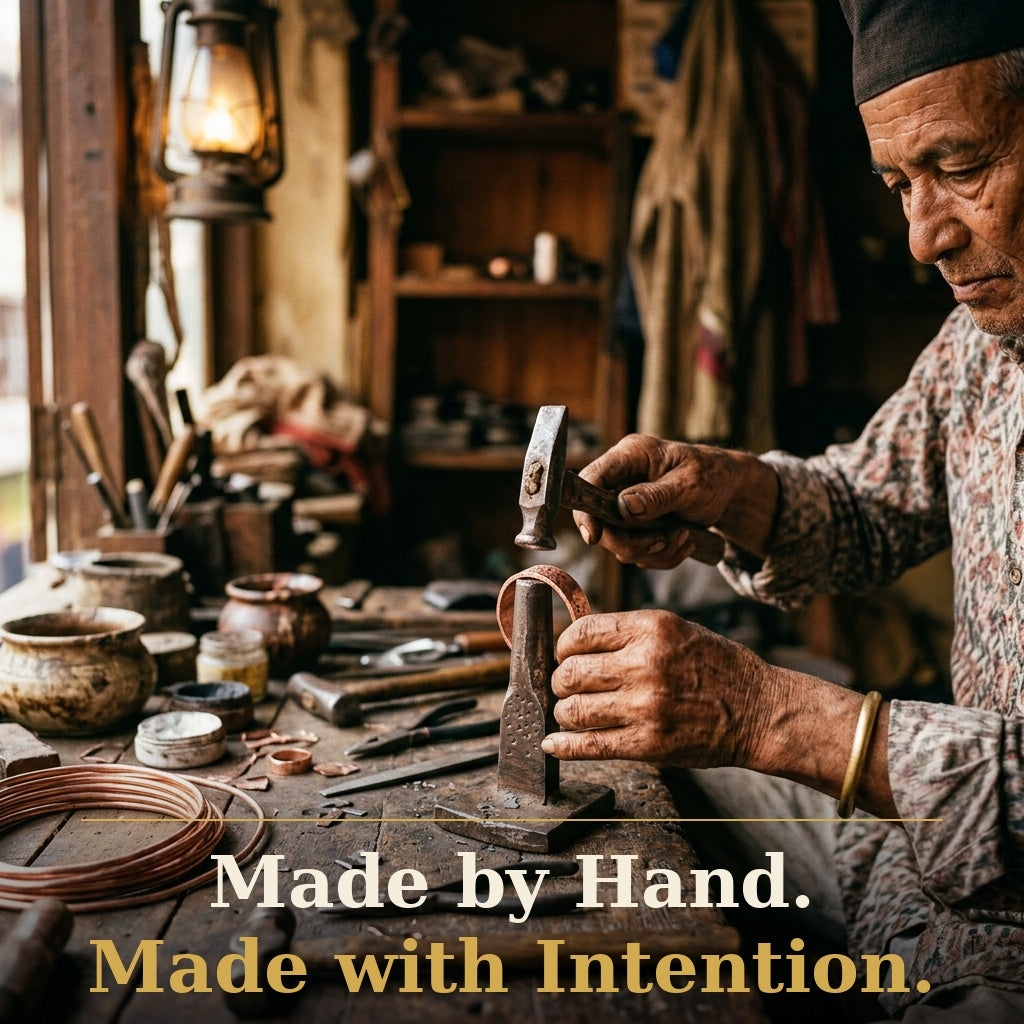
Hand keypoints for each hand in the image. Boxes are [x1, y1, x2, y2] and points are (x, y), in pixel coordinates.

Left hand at [541, 609, 775, 768]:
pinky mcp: (648, 743)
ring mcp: (645, 706)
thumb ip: (628, 634)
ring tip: (572, 713)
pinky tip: (553, 744)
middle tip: (568, 687)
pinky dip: (564, 746)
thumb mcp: (676, 630)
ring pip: (574, 710)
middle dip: (561, 682)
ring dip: (564, 713)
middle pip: (570, 672)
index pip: (581, 633)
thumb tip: (576, 643)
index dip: (564, 647)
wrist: (759, 710)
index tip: (565, 655)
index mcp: (651, 628)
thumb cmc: (717, 667)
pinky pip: (590, 745)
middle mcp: (644, 663)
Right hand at [573, 435, 775, 567]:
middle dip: (629, 541)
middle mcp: (622, 479)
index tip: (595, 537)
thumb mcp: (690, 484)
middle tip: (661, 542)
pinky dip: (661, 555)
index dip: (586, 511)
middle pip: (599, 520)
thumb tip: (624, 506)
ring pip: (618, 543)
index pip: (591, 480)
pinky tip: (684, 540)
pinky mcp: (636, 525)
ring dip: (653, 550)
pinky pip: (637, 552)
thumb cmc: (713, 476)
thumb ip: (657, 495)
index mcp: (630, 456)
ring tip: (684, 536)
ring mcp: (626, 504)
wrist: (730, 490)